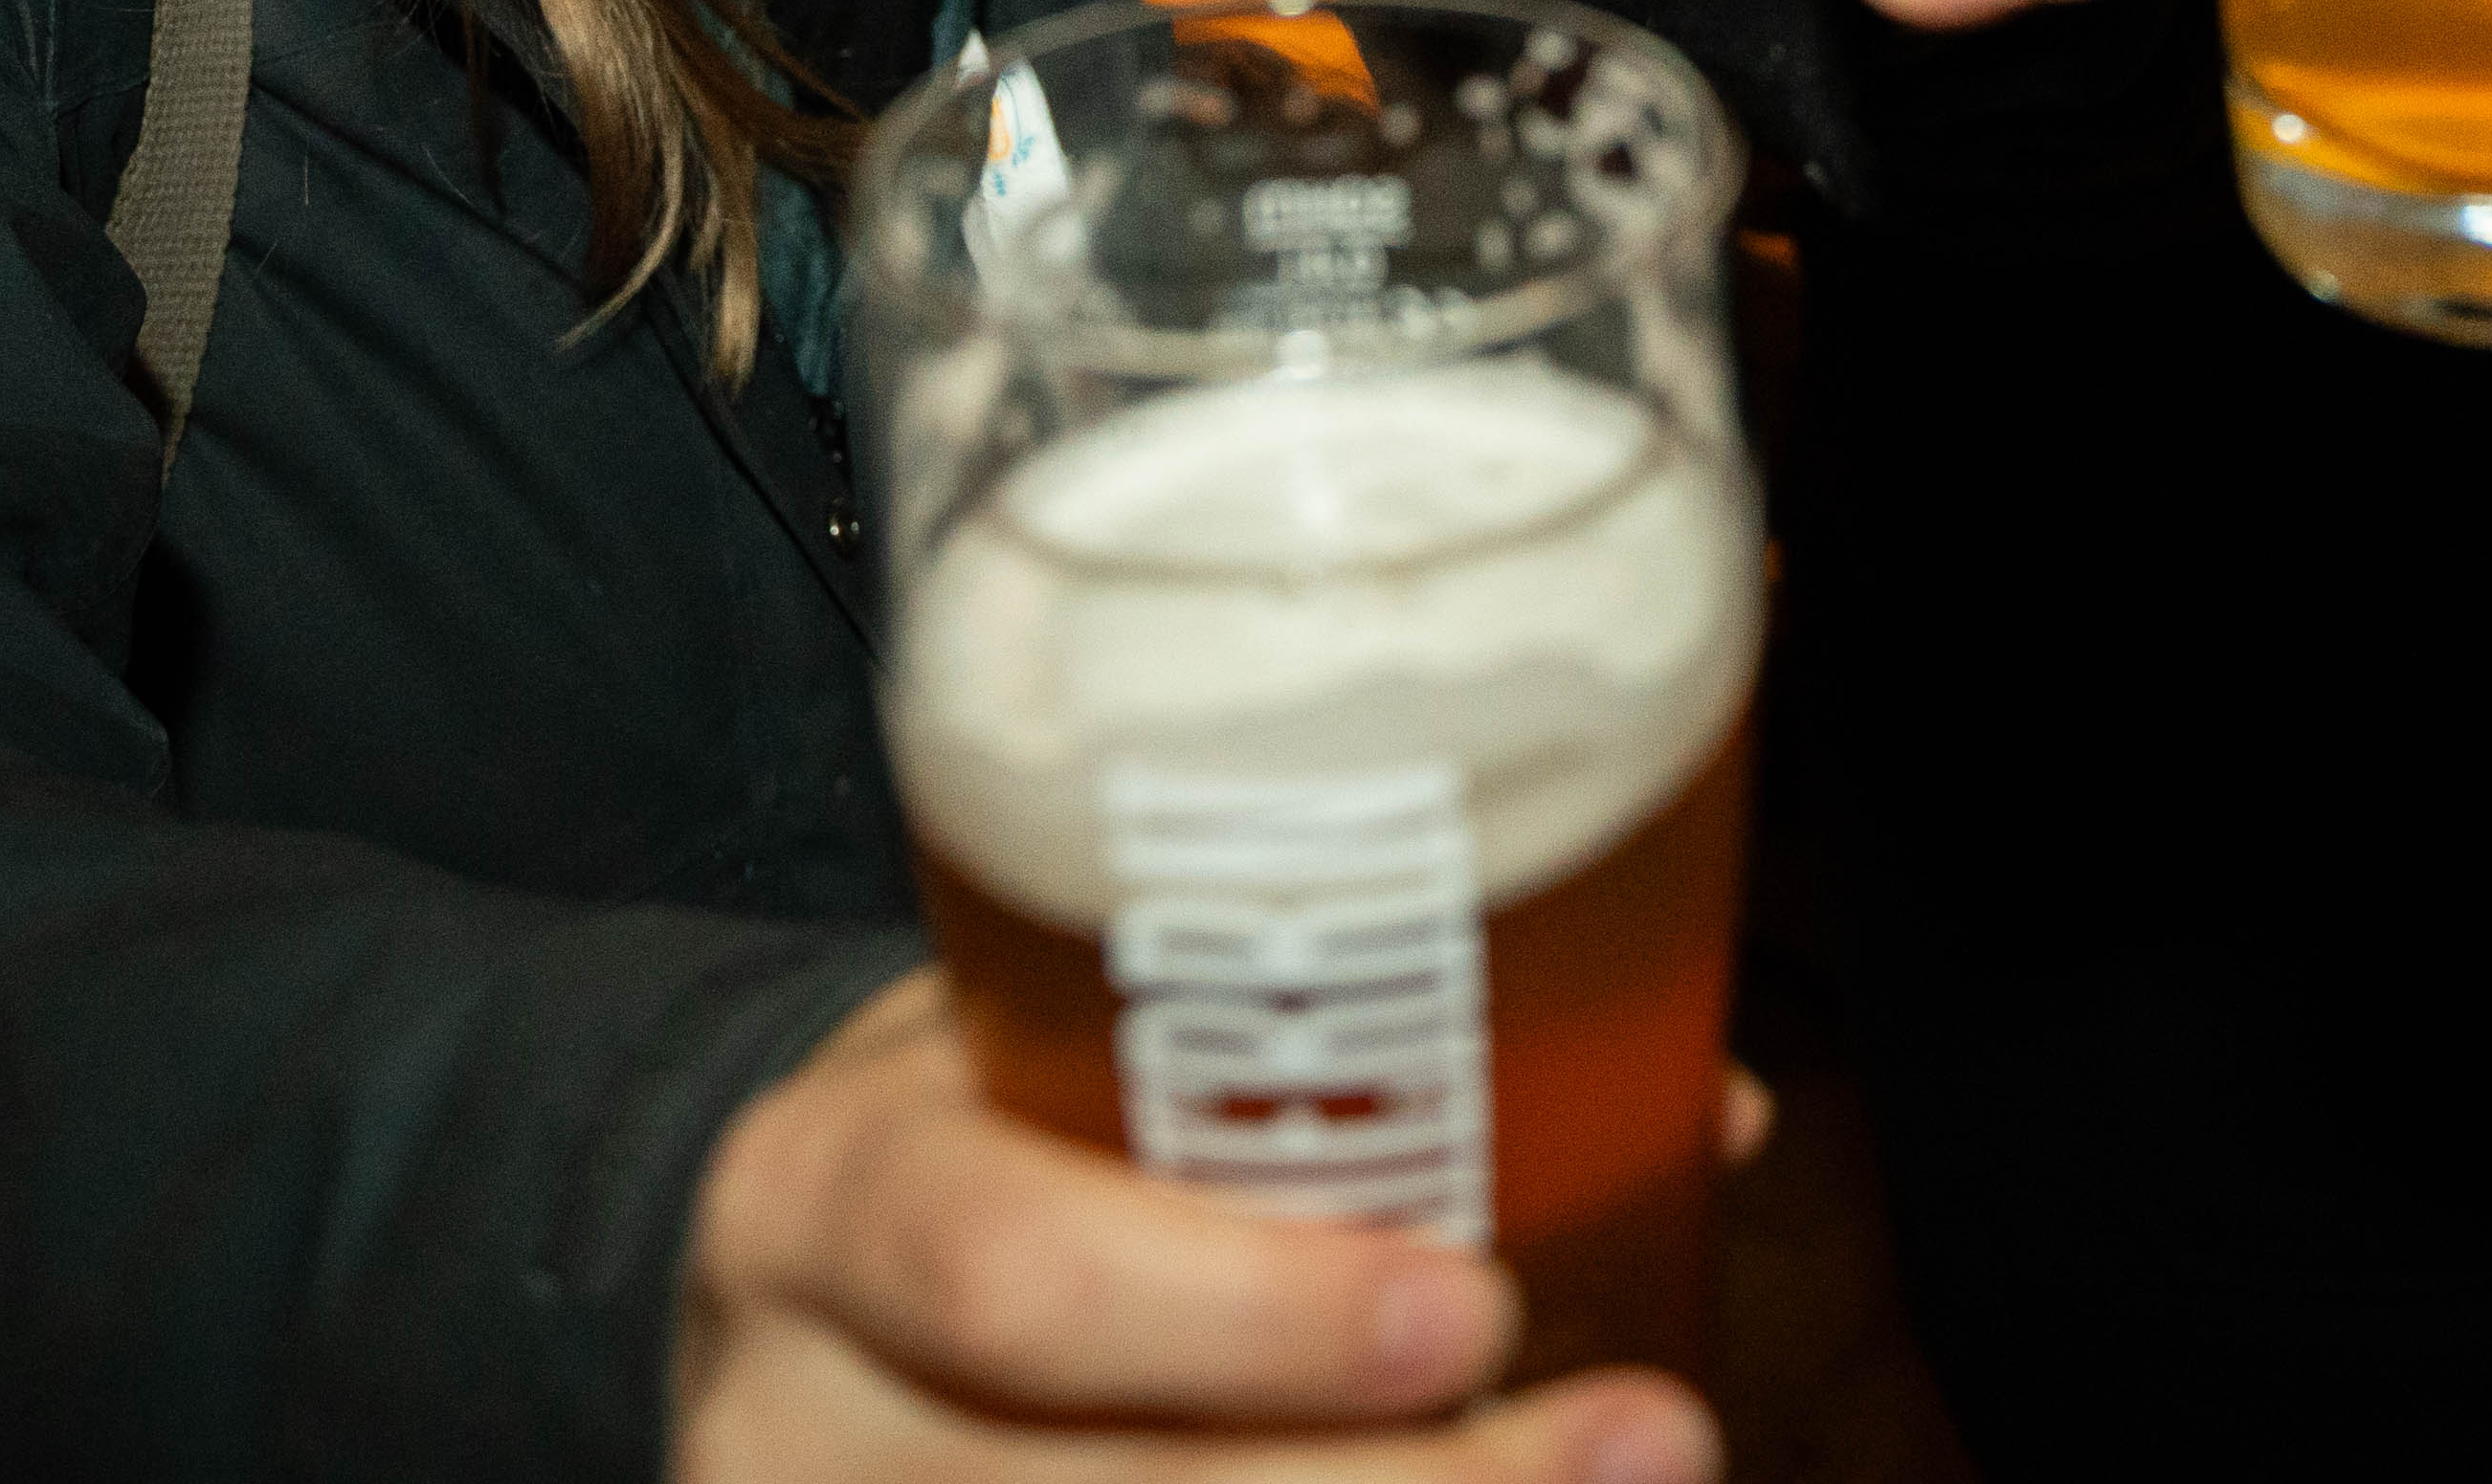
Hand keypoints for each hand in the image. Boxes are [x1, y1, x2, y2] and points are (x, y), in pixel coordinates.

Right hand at [673, 976, 1711, 1482]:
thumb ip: (1325, 1069)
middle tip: (1645, 1441)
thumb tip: (1704, 1110)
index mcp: (826, 1198)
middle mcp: (793, 1419)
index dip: (1245, 1312)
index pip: (1007, 1273)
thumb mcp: (1069, 1050)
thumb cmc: (985, 1143)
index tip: (1470, 1305)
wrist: (787, 1297)